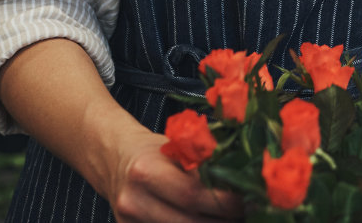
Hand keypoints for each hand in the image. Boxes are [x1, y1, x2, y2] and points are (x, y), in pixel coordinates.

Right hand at [106, 129, 243, 222]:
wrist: (113, 159)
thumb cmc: (151, 150)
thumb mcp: (176, 146)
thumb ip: (203, 162)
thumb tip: (245, 177)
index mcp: (146, 171)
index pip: (193, 194)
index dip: (225, 202)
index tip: (249, 198)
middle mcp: (134, 202)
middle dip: (223, 221)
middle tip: (248, 212)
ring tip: (229, 218)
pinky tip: (209, 220)